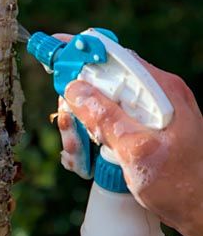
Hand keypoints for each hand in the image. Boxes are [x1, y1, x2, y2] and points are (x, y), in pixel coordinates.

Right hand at [63, 61, 202, 235]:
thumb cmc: (181, 186)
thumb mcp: (136, 150)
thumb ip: (105, 117)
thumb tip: (75, 88)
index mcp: (161, 90)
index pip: (115, 57)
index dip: (82, 53)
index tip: (54, 50)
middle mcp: (156, 96)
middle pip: (103, 82)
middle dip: (78, 104)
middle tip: (68, 128)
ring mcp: (151, 114)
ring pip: (101, 105)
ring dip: (81, 127)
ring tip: (78, 155)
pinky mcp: (144, 131)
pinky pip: (109, 124)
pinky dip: (92, 138)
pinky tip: (87, 159)